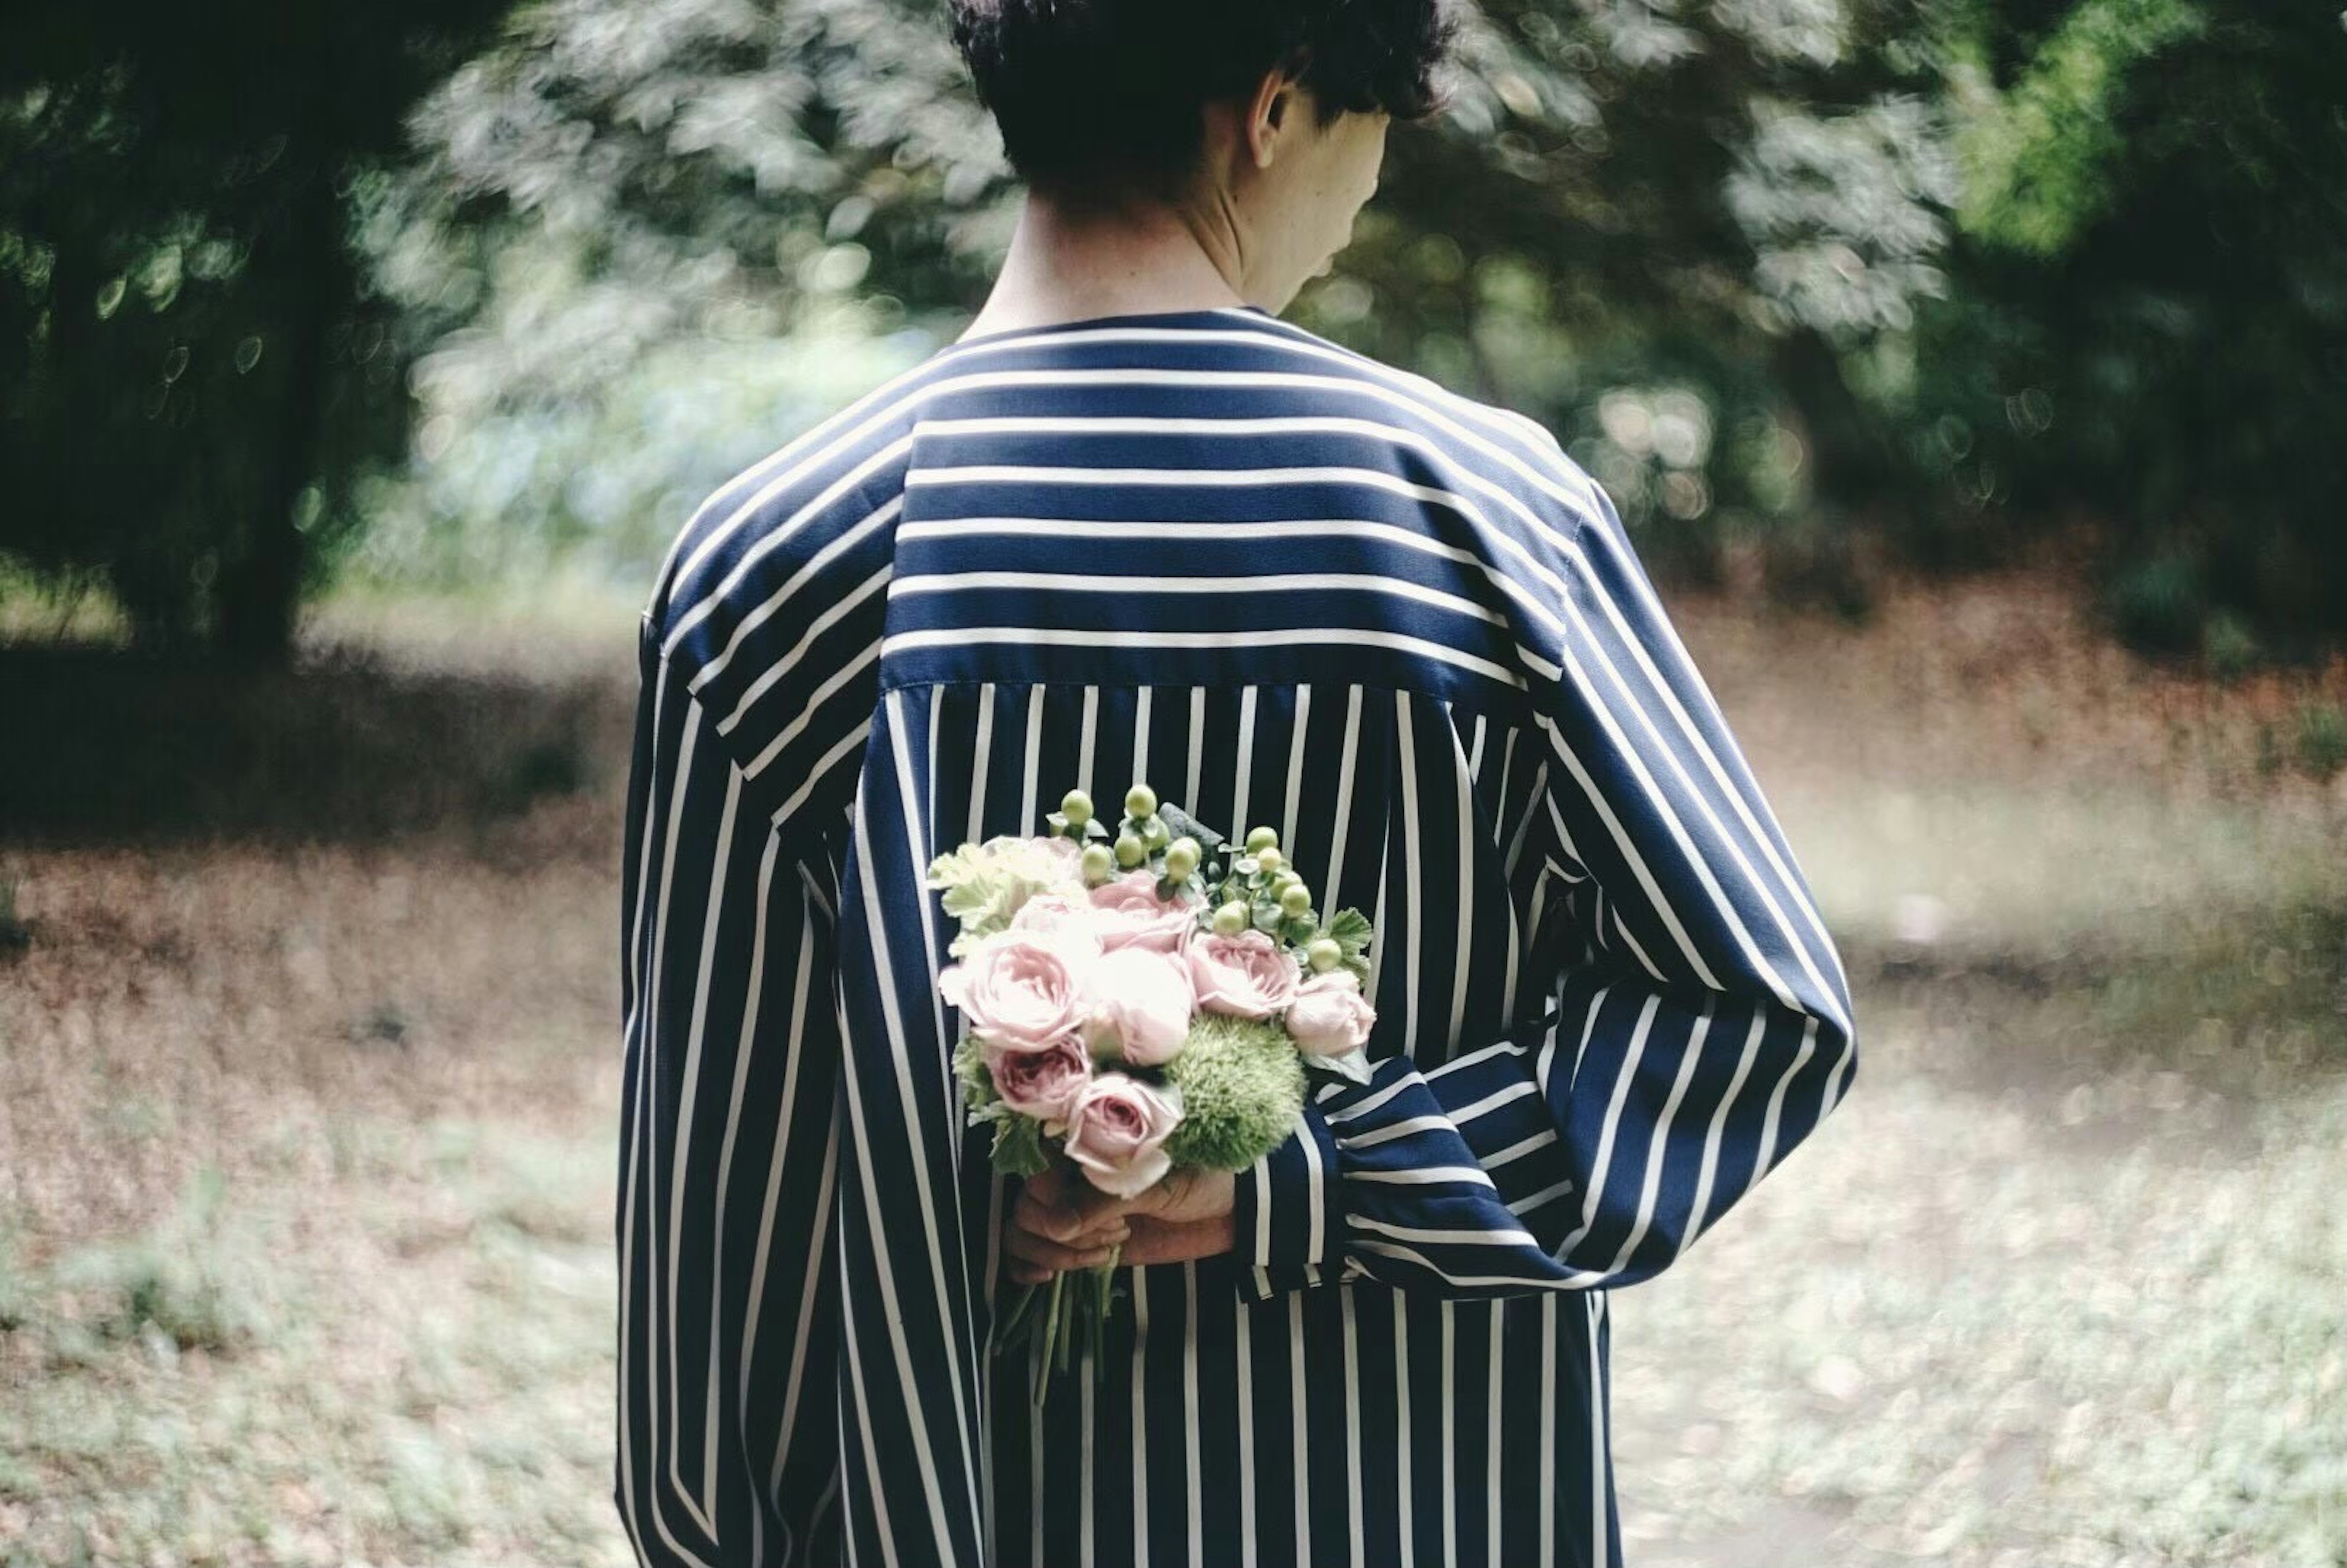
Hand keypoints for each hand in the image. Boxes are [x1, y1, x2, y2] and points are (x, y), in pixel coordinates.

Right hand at [1004, 1161, 1235, 1281]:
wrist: (1232, 1210)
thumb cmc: (1199, 1176)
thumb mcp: (1154, 1181)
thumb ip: (1103, 1199)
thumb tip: (1056, 1228)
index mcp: (1085, 1142)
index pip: (1034, 1168)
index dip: (1053, 1197)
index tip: (1093, 1213)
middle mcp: (1071, 1174)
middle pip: (1027, 1206)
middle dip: (1063, 1231)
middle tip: (1116, 1232)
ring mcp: (1073, 1210)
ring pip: (1023, 1232)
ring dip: (1055, 1253)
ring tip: (1106, 1250)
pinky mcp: (1080, 1242)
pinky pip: (1032, 1254)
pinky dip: (1025, 1267)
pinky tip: (1044, 1279)